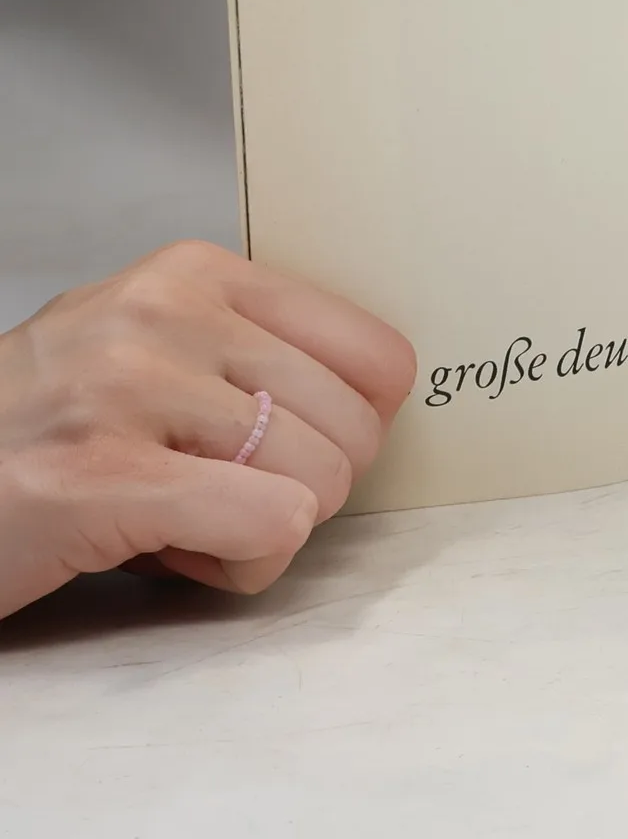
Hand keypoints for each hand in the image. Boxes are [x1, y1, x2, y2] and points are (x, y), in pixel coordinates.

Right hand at [0, 241, 414, 619]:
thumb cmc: (40, 431)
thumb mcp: (151, 352)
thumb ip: (251, 357)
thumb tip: (376, 406)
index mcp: (196, 274)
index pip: (374, 353)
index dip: (356, 427)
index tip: (300, 453)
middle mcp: (167, 314)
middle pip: (353, 427)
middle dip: (308, 488)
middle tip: (224, 500)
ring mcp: (130, 388)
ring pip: (318, 481)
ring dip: (264, 535)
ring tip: (183, 525)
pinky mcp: (101, 476)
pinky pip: (269, 524)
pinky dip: (241, 564)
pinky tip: (173, 557)